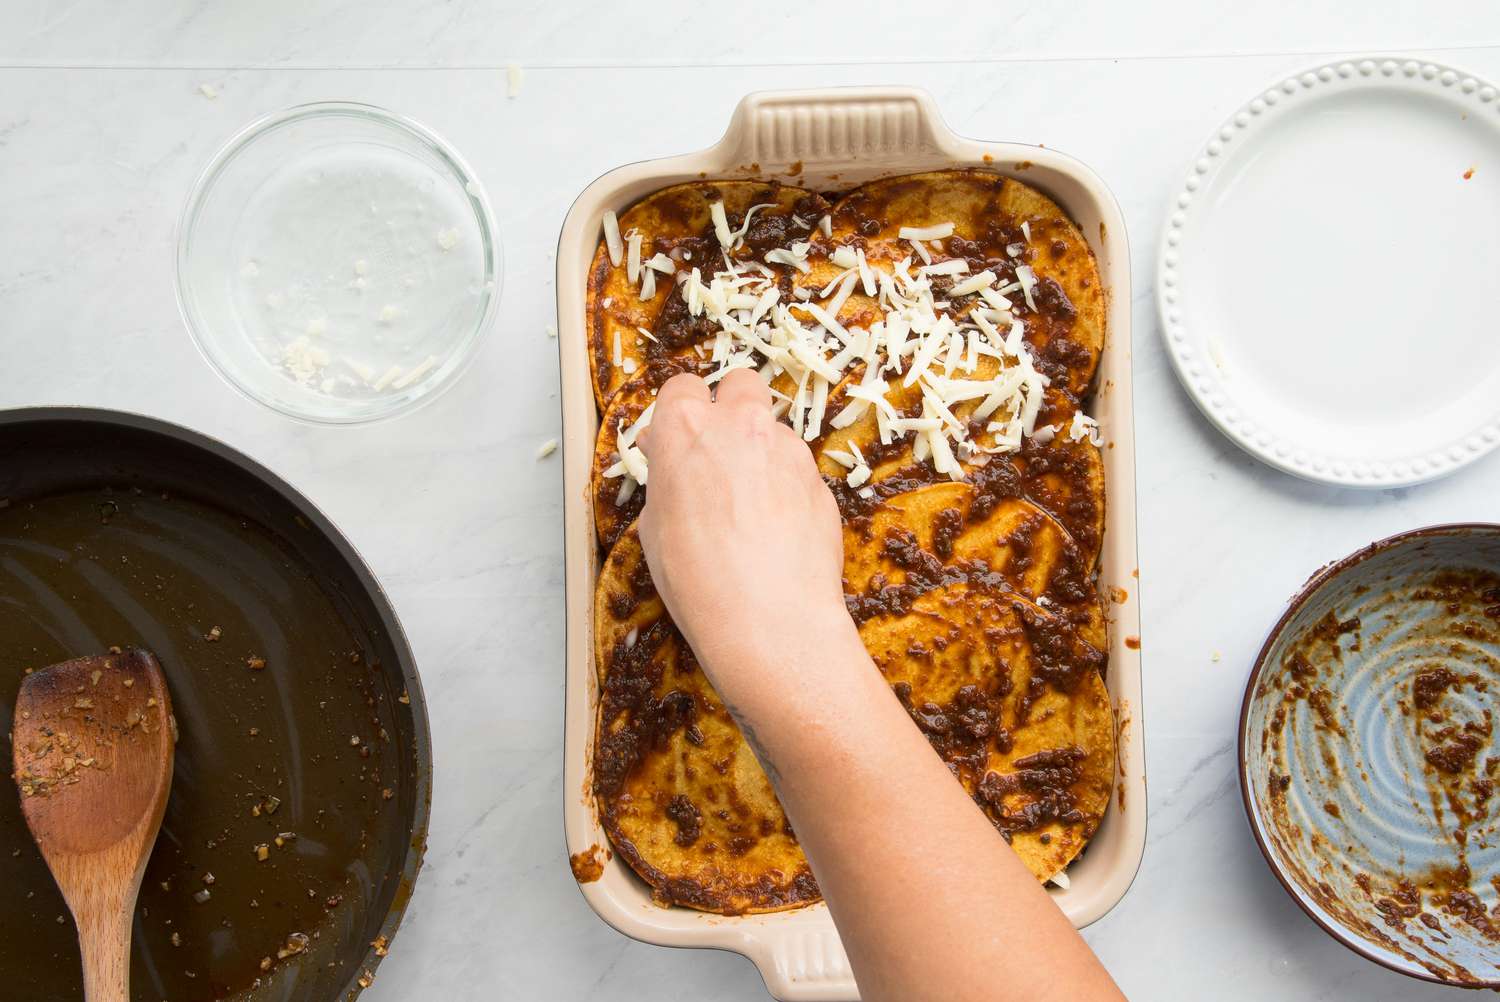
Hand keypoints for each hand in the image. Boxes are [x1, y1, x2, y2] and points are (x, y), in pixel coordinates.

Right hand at [637, 369, 854, 707]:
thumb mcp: (654, 529)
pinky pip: (798, 468)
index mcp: (685, 429)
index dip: (677, 413)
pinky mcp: (820, 478)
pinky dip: (787, 486)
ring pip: (773, 428)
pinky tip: (776, 528)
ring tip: (749, 505)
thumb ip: (666, 480)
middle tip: (718, 450)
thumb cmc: (699, 580)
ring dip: (761, 450)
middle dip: (730, 406)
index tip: (675, 440)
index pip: (680, 388)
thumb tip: (671, 468)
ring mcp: (787, 448)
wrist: (770, 620)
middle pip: (739, 383)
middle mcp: (740, 425)